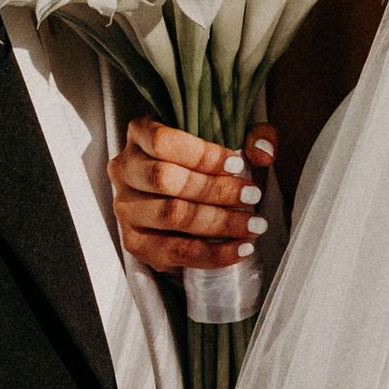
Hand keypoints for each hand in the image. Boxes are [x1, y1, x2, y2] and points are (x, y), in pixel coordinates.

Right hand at [114, 117, 273, 279]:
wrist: (186, 203)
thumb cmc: (208, 167)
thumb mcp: (231, 143)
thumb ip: (254, 136)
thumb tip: (264, 152)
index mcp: (140, 134)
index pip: (163, 142)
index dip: (201, 155)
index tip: (238, 165)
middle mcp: (125, 170)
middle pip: (165, 179)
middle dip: (216, 190)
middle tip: (253, 196)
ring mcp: (126, 209)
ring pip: (171, 215)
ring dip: (219, 222)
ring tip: (253, 225)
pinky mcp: (135, 243)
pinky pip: (175, 251)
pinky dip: (213, 253)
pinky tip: (241, 248)